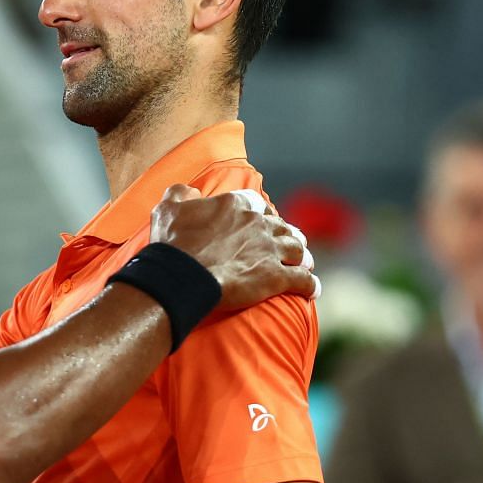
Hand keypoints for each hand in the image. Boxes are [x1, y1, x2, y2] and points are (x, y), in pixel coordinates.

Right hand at [150, 184, 316, 311]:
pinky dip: (310, 285)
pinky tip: (313, 290)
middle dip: (287, 235)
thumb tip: (191, 191)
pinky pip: (303, 280)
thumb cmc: (172, 244)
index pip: (257, 204)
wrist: (180, 276)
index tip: (261, 220)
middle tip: (290, 244)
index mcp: (236, 205)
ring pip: (298, 250)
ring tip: (306, 264)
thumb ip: (181, 193)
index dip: (261, 213)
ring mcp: (270, 250)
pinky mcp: (276, 277)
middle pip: (282, 227)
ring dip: (303, 257)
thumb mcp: (168, 209)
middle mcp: (258, 224)